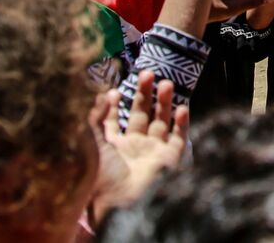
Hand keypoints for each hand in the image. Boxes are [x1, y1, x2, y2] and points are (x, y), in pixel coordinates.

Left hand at [87, 72, 188, 221]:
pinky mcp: (169, 159)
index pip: (115, 121)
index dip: (115, 105)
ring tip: (167, 83)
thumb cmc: (101, 173)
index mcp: (113, 146)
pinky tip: (182, 108)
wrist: (120, 201)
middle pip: (141, 115)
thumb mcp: (92, 141)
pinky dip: (182, 123)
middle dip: (145, 94)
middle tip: (148, 73)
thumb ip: (96, 116)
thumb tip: (101, 93)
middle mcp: (134, 147)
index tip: (115, 89)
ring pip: (161, 122)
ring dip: (164, 102)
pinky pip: (178, 137)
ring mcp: (153, 152)